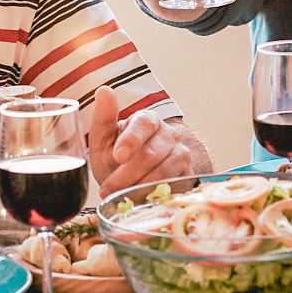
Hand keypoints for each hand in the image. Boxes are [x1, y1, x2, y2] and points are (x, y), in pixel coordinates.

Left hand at [86, 83, 203, 195]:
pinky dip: (155, 196)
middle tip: (108, 189)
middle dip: (126, 174)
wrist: (137, 179)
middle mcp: (168, 135)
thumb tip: (103, 91)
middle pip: (150, 154)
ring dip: (138, 187)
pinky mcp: (188, 176)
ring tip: (120, 197)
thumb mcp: (104, 140)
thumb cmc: (117, 158)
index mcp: (147, 120)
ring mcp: (181, 155)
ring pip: (163, 172)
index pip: (144, 124)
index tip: (117, 156)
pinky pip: (173, 187)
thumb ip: (103, 118)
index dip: (131, 140)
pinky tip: (141, 201)